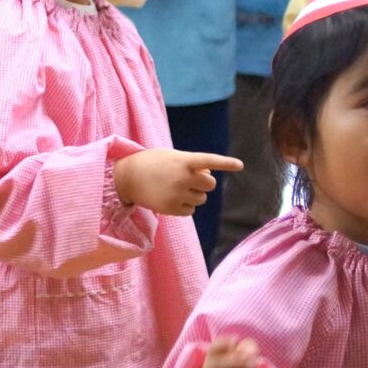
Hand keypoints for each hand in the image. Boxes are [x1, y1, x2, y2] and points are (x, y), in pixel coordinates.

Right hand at [113, 148, 240, 215]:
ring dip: (195, 195)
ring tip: (177, 189)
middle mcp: (182, 177)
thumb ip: (191, 163)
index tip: (240, 165)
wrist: (127, 178)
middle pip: (210, 184)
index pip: (209, 160)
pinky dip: (185, 207)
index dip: (226, 163)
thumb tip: (208, 176)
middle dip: (203, 183)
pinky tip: (172, 199)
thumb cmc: (152, 163)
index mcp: (184, 160)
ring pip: (201, 199)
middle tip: (189, 179)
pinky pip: (190, 211)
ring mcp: (177, 194)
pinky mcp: (170, 208)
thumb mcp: (171, 156)